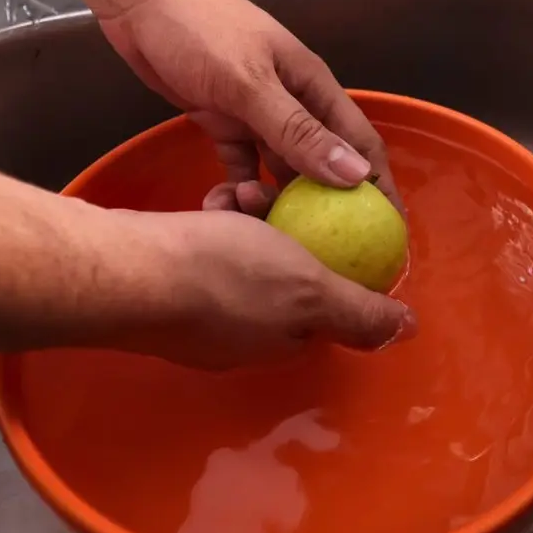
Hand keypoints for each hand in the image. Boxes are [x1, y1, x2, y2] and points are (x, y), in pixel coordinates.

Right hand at [97, 205, 414, 368]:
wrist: (126, 271)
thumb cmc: (222, 274)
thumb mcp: (308, 290)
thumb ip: (359, 312)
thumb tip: (407, 330)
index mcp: (285, 341)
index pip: (327, 302)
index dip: (334, 257)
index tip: (330, 218)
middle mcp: (246, 338)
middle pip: (285, 276)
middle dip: (287, 229)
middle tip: (274, 196)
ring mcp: (203, 318)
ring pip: (246, 258)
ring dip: (250, 218)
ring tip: (237, 191)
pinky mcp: (170, 291)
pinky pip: (206, 254)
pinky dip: (214, 222)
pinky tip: (209, 200)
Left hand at [99, 0, 399, 212]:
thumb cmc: (200, 29)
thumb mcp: (251, 83)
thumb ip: (299, 131)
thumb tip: (357, 176)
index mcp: (313, 88)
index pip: (360, 145)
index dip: (378, 189)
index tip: (386, 236)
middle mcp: (292, 104)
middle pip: (321, 166)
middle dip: (323, 208)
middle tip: (318, 255)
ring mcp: (257, 114)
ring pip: (279, 171)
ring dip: (273, 201)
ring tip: (255, 229)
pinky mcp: (222, 121)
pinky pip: (240, 167)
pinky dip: (236, 190)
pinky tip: (224, 214)